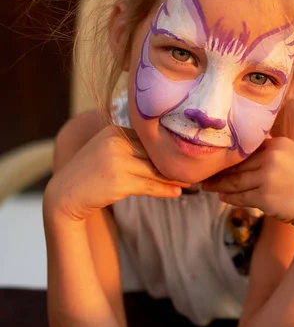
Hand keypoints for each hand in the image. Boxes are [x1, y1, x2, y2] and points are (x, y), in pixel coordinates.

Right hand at [46, 125, 189, 221]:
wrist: (65, 195)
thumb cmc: (91, 174)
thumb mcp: (108, 152)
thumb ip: (132, 147)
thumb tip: (165, 151)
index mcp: (115, 131)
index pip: (149, 139)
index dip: (167, 149)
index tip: (186, 154)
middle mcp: (116, 142)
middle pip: (154, 154)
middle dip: (174, 163)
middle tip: (196, 170)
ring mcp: (117, 161)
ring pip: (155, 170)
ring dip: (174, 178)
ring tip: (192, 182)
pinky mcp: (119, 181)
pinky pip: (149, 185)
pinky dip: (165, 190)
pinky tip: (176, 192)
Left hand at [202, 137, 293, 238]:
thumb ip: (271, 155)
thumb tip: (243, 159)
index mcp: (279, 143)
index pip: (247, 148)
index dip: (229, 155)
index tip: (214, 158)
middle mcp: (273, 156)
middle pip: (238, 164)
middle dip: (219, 170)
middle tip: (203, 174)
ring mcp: (269, 176)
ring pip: (236, 181)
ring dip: (219, 185)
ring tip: (207, 186)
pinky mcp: (266, 196)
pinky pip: (241, 196)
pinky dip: (229, 197)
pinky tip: (221, 197)